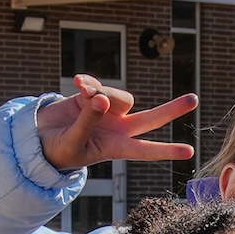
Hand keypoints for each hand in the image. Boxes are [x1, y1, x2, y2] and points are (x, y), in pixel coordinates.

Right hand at [38, 75, 196, 172]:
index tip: (189, 151)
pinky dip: (88, 81)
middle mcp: (119, 129)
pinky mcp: (94, 95)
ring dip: (103, 91)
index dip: (167, 150)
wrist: (40, 137)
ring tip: (81, 93)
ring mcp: (108, 111)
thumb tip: (100, 99)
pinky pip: (98, 83)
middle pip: (151, 118)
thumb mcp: (74, 142)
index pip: (146, 150)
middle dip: (172, 109)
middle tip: (194, 99)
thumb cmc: (60, 150)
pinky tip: (77, 83)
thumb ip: (87, 122)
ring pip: (120, 96)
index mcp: (117, 148)